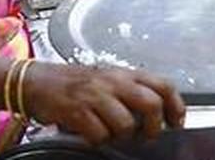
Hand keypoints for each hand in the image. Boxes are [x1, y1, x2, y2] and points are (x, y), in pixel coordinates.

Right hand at [25, 64, 185, 145]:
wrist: (38, 82)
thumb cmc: (76, 83)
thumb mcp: (109, 79)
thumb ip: (132, 90)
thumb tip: (160, 111)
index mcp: (125, 73)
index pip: (163, 85)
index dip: (176, 106)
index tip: (176, 122)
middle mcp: (113, 81)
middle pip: (151, 104)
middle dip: (154, 126)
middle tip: (148, 135)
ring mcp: (95, 95)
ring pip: (126, 124)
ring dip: (122, 136)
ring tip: (111, 132)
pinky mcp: (77, 111)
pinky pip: (100, 135)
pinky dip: (98, 140)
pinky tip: (91, 133)